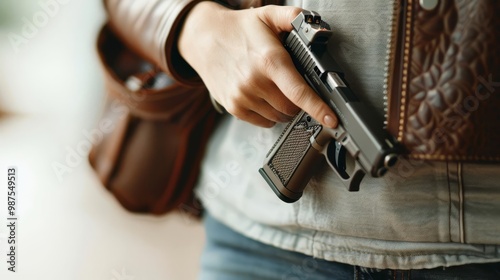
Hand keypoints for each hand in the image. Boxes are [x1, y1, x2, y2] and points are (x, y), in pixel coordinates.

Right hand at [178, 2, 337, 127]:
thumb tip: (317, 26)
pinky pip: (264, 121)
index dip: (318, 108)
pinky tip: (262, 96)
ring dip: (283, 107)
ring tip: (272, 86)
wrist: (203, 39)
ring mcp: (243, 97)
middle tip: (290, 83)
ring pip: (279, 116)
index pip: (298, 91)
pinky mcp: (234, 107)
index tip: (331, 119)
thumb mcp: (267, 16)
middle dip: (298, 100)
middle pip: (292, 107)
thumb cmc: (238, 29)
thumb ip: (294, 18)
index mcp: (269, 60)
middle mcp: (255, 81)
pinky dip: (269, 113)